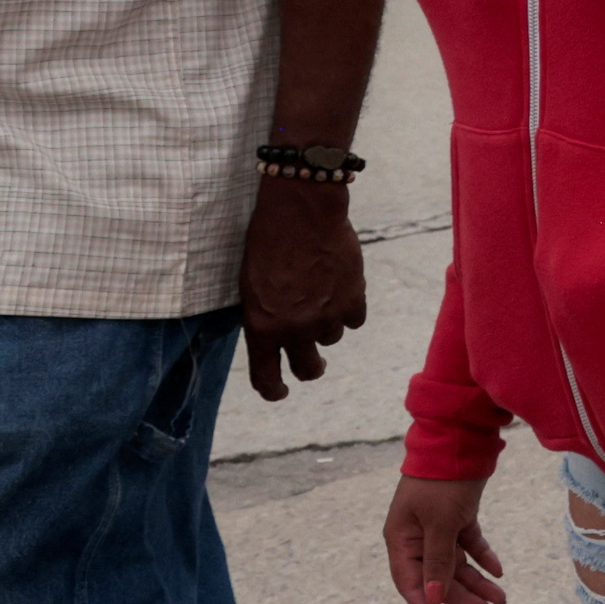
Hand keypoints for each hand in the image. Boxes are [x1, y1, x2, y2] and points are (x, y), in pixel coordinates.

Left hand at [239, 173, 368, 399]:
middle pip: (308, 369)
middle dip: (310, 366)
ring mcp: (326, 317)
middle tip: (312, 359)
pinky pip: (354, 320)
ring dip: (327, 323)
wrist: (302, 211)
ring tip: (320, 292)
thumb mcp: (250, 286)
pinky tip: (339, 285)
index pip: (266, 378)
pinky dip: (349, 306)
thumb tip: (275, 339)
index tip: (280, 392)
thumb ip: (264, 318)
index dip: (274, 391)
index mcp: (262, 327)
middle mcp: (295, 330)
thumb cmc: (268, 242)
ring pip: (332, 339)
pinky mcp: (354, 301)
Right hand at [384, 472, 506, 603]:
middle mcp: (415, 536)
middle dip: (464, 597)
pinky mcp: (456, 515)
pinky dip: (482, 556)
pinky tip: (498, 571)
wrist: (460, 437)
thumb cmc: (443, 480)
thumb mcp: (441, 523)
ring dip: (478, 581)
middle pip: (439, 577)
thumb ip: (438, 562)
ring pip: (457, 563)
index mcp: (400, 540)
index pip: (412, 585)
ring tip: (502, 598)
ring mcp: (436, 525)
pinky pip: (468, 544)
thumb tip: (434, 598)